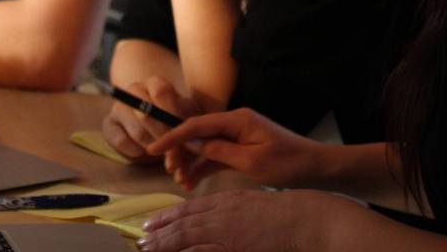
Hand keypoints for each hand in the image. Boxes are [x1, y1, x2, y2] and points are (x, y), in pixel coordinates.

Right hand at [101, 75, 202, 161]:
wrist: (157, 129)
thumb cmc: (177, 121)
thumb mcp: (187, 121)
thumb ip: (187, 131)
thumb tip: (182, 152)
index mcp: (156, 83)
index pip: (161, 92)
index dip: (172, 114)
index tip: (182, 134)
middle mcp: (134, 90)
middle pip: (146, 113)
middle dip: (163, 137)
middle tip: (174, 154)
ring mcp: (119, 106)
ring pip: (136, 131)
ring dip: (152, 146)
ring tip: (162, 152)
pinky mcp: (108, 124)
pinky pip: (121, 141)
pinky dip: (136, 151)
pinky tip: (144, 152)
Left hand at [137, 189, 344, 251]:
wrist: (304, 218)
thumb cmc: (285, 213)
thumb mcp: (252, 206)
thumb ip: (232, 212)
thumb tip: (218, 220)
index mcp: (227, 200)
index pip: (190, 208)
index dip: (169, 216)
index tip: (153, 223)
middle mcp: (222, 212)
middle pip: (184, 221)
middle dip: (160, 231)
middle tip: (142, 239)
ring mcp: (226, 230)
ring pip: (187, 235)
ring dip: (164, 243)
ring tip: (147, 248)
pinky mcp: (233, 245)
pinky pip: (203, 249)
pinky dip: (186, 251)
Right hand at [146, 107, 322, 190]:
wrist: (315, 168)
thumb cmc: (288, 163)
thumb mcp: (252, 161)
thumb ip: (220, 150)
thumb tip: (192, 143)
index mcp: (237, 119)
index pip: (196, 124)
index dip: (173, 135)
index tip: (153, 148)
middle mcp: (235, 123)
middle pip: (197, 134)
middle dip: (180, 151)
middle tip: (170, 172)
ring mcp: (238, 135)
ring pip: (204, 146)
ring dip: (191, 162)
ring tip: (181, 182)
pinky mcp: (241, 148)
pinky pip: (215, 155)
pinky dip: (203, 166)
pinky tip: (192, 182)